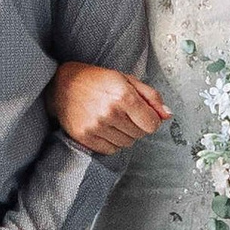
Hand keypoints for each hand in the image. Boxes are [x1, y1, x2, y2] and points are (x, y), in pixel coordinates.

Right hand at [49, 60, 171, 155]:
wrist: (62, 85)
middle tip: (124, 113)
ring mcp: (96, 127)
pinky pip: (110, 150)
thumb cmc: (97, 80)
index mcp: (124, 96)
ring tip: (113, 119)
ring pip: (126, 143)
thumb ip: (151, 96)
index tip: (144, 115)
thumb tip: (167, 115)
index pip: (152, 124)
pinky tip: (104, 128)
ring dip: (124, 134)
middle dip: (137, 125)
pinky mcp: (85, 138)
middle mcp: (110, 113)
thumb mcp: (127, 79)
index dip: (151, 120)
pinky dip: (111, 142)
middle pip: (140, 134)